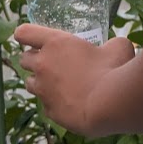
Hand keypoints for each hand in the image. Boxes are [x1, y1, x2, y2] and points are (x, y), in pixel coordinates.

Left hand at [15, 26, 135, 135]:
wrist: (109, 105)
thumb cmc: (113, 69)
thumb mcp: (118, 46)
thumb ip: (110, 44)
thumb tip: (112, 47)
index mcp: (56, 44)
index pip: (24, 32)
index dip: (27, 34)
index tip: (33, 37)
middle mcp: (43, 65)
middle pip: (23, 59)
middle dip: (35, 59)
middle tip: (53, 60)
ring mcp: (43, 90)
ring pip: (30, 83)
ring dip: (41, 81)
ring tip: (61, 83)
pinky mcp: (49, 111)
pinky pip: (46, 104)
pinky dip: (56, 101)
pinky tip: (74, 102)